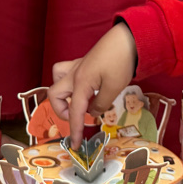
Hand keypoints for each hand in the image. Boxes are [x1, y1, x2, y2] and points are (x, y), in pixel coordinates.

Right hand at [48, 23, 136, 147]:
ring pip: (57, 79)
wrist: (128, 38)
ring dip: (63, 94)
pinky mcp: (84, 62)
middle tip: (79, 116)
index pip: (75, 111)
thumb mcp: (114, 87)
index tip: (75, 145)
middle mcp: (74, 74)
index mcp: (80, 82)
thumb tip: (93, 112)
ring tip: (79, 101)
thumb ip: (101, 103)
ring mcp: (78, 66)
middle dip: (62, 110)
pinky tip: (88, 89)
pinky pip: (68, 73)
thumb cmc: (121, 61)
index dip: (74, 130)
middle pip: (54, 94)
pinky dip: (72, 84)